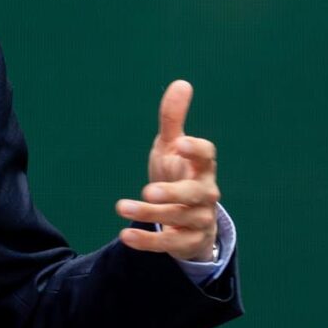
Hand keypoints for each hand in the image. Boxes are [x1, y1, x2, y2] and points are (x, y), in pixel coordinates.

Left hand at [114, 80, 221, 262]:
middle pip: (196, 193)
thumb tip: (181, 83)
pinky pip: (170, 244)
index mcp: (203, 166)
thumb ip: (174, 119)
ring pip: (179, 219)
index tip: (181, 143)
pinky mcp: (187, 242)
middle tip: (147, 190)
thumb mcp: (173, 148)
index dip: (196, 150)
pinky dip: (148, 241)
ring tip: (121, 206)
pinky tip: (125, 234)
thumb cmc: (179, 175)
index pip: (207, 155)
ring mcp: (199, 219)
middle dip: (173, 193)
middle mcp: (205, 193)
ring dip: (150, 215)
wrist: (190, 220)